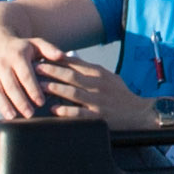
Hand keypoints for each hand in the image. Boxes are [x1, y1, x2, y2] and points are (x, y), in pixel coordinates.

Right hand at [0, 34, 64, 119]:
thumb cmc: (19, 45)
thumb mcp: (34, 43)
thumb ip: (49, 50)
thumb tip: (62, 56)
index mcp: (17, 55)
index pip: (26, 75)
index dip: (33, 89)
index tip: (41, 102)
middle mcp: (1, 63)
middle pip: (11, 86)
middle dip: (20, 101)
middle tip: (30, 114)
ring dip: (3, 105)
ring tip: (12, 117)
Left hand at [36, 57, 152, 126]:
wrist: (140, 113)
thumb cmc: (121, 95)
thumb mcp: (108, 77)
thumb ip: (89, 69)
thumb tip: (70, 59)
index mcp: (99, 74)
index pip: (75, 63)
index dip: (56, 60)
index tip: (41, 56)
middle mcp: (98, 85)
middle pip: (70, 76)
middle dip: (50, 71)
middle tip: (34, 68)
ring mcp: (98, 101)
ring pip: (72, 92)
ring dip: (54, 89)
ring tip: (38, 87)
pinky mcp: (99, 117)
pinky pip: (79, 113)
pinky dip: (66, 111)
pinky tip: (54, 110)